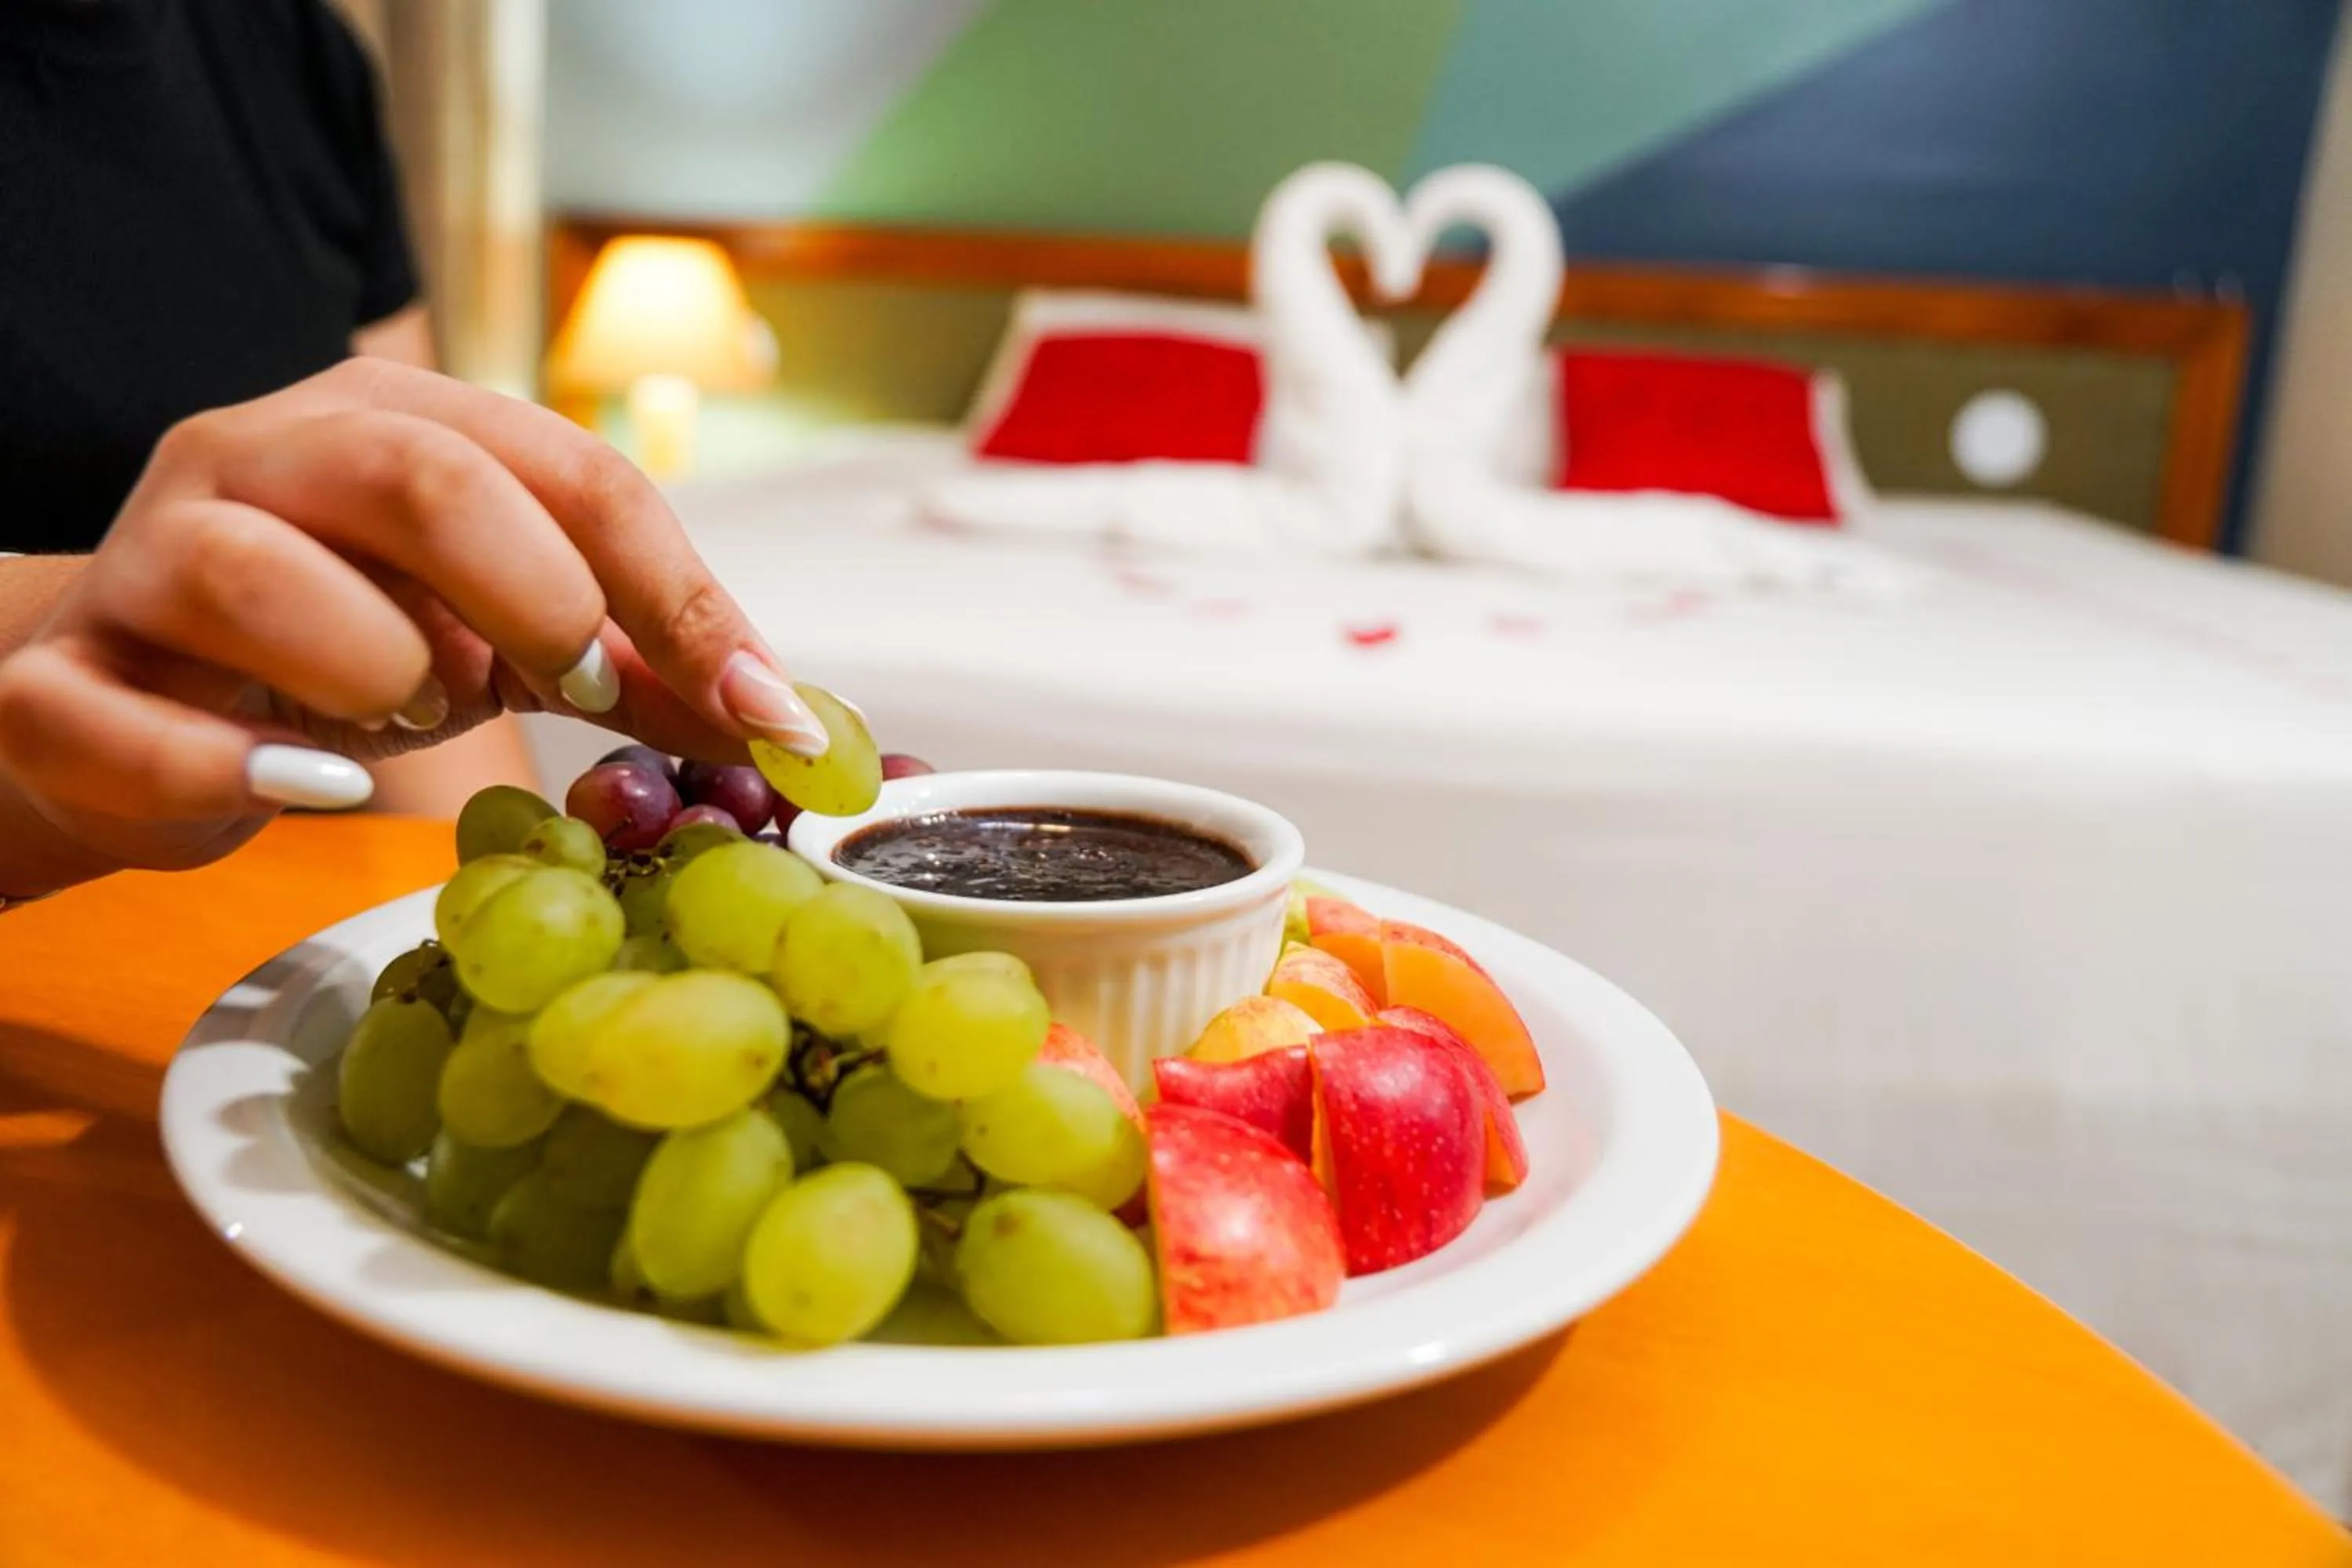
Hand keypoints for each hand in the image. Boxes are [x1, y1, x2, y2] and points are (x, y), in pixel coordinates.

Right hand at [0, 358, 828, 885]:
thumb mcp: (502, 642)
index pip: (570, 469)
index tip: (759, 708)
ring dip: (379, 672)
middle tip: (579, 689)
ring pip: (257, 575)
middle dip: (537, 597)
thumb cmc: (335, 662)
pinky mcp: (59, 683)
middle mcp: (260, 457)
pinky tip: (310, 789)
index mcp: (389, 418)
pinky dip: (235, 772)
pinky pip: (125, 722)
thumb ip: (634, 666)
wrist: (126, 714)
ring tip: (412, 719)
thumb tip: (789, 725)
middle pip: (419, 476)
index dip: (679, 592)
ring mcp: (148, 558)